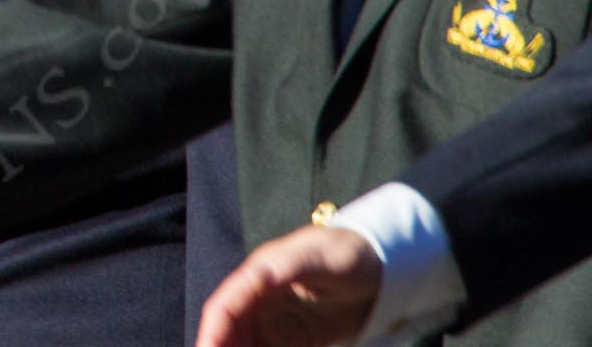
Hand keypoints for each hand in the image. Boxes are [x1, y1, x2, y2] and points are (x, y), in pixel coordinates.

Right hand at [195, 225, 383, 346]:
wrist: (379, 267)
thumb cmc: (349, 254)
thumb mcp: (324, 257)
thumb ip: (294, 263)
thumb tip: (262, 273)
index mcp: (260, 275)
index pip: (225, 308)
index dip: (212, 333)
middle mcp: (260, 299)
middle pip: (229, 332)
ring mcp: (275, 320)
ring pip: (245, 346)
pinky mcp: (293, 339)